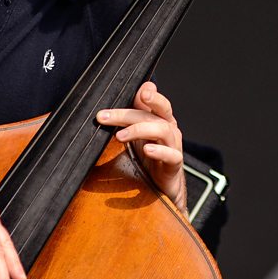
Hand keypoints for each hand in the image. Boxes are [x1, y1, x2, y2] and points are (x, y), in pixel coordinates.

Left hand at [96, 81, 186, 209]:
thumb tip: (123, 93)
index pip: (156, 102)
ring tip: (120, 136)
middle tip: (103, 116)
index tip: (139, 92)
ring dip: (139, 130)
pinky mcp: (174, 164)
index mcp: (161, 119)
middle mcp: (169, 129)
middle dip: (125, 114)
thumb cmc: (148, 157)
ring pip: (162, 131)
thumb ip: (132, 114)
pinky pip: (171, 155)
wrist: (162, 186)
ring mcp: (173, 146)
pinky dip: (159, 151)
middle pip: (151, 115)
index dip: (150, 95)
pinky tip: (147, 150)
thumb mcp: (137, 133)